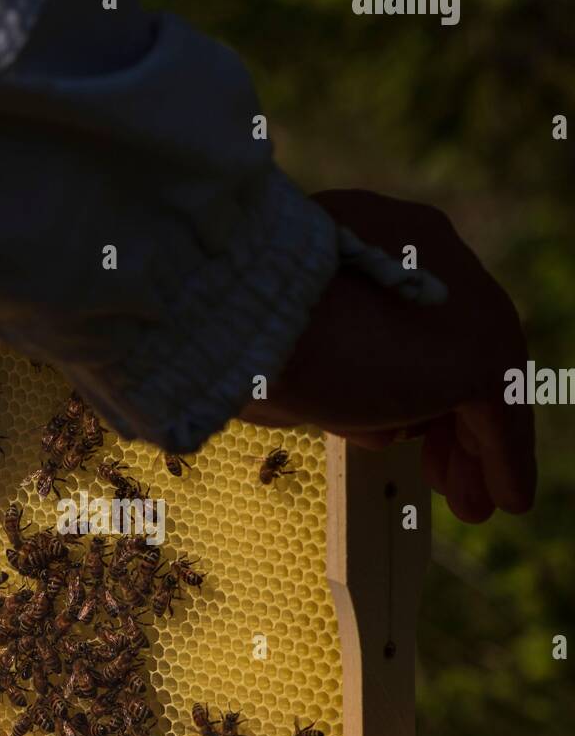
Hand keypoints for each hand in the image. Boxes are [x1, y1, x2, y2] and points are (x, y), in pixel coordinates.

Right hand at [240, 189, 535, 522]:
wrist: (239, 308)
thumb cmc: (232, 325)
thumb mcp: (282, 340)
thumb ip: (325, 369)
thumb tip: (360, 422)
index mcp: (376, 234)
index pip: (412, 314)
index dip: (411, 374)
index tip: (400, 425)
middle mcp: (430, 254)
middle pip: (453, 348)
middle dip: (447, 415)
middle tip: (436, 466)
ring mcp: (465, 301)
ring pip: (481, 383)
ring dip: (473, 446)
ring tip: (468, 499)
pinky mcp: (481, 353)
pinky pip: (500, 419)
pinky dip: (502, 463)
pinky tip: (502, 500)